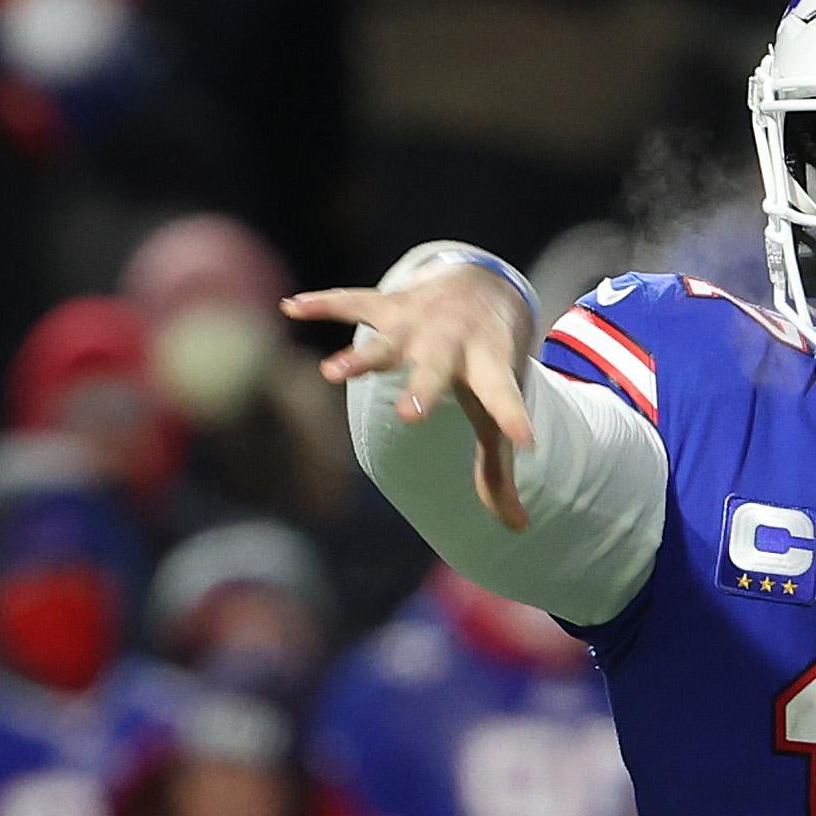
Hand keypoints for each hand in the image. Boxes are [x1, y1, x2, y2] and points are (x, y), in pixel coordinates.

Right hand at [283, 266, 537, 529]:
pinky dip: (321, 304)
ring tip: (330, 375)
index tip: (525, 441)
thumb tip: (518, 527)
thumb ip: (498, 470)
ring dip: (359, 358)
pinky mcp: (390, 304)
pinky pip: (351, 302)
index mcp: (488, 369)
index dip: (513, 418)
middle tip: (410, 416)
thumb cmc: (488, 365)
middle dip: (423, 388)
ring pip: (386, 341)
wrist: (484, 288)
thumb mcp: (497, 410)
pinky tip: (290, 307)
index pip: (504, 398)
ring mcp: (418, 322)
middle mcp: (453, 343)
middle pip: (438, 367)